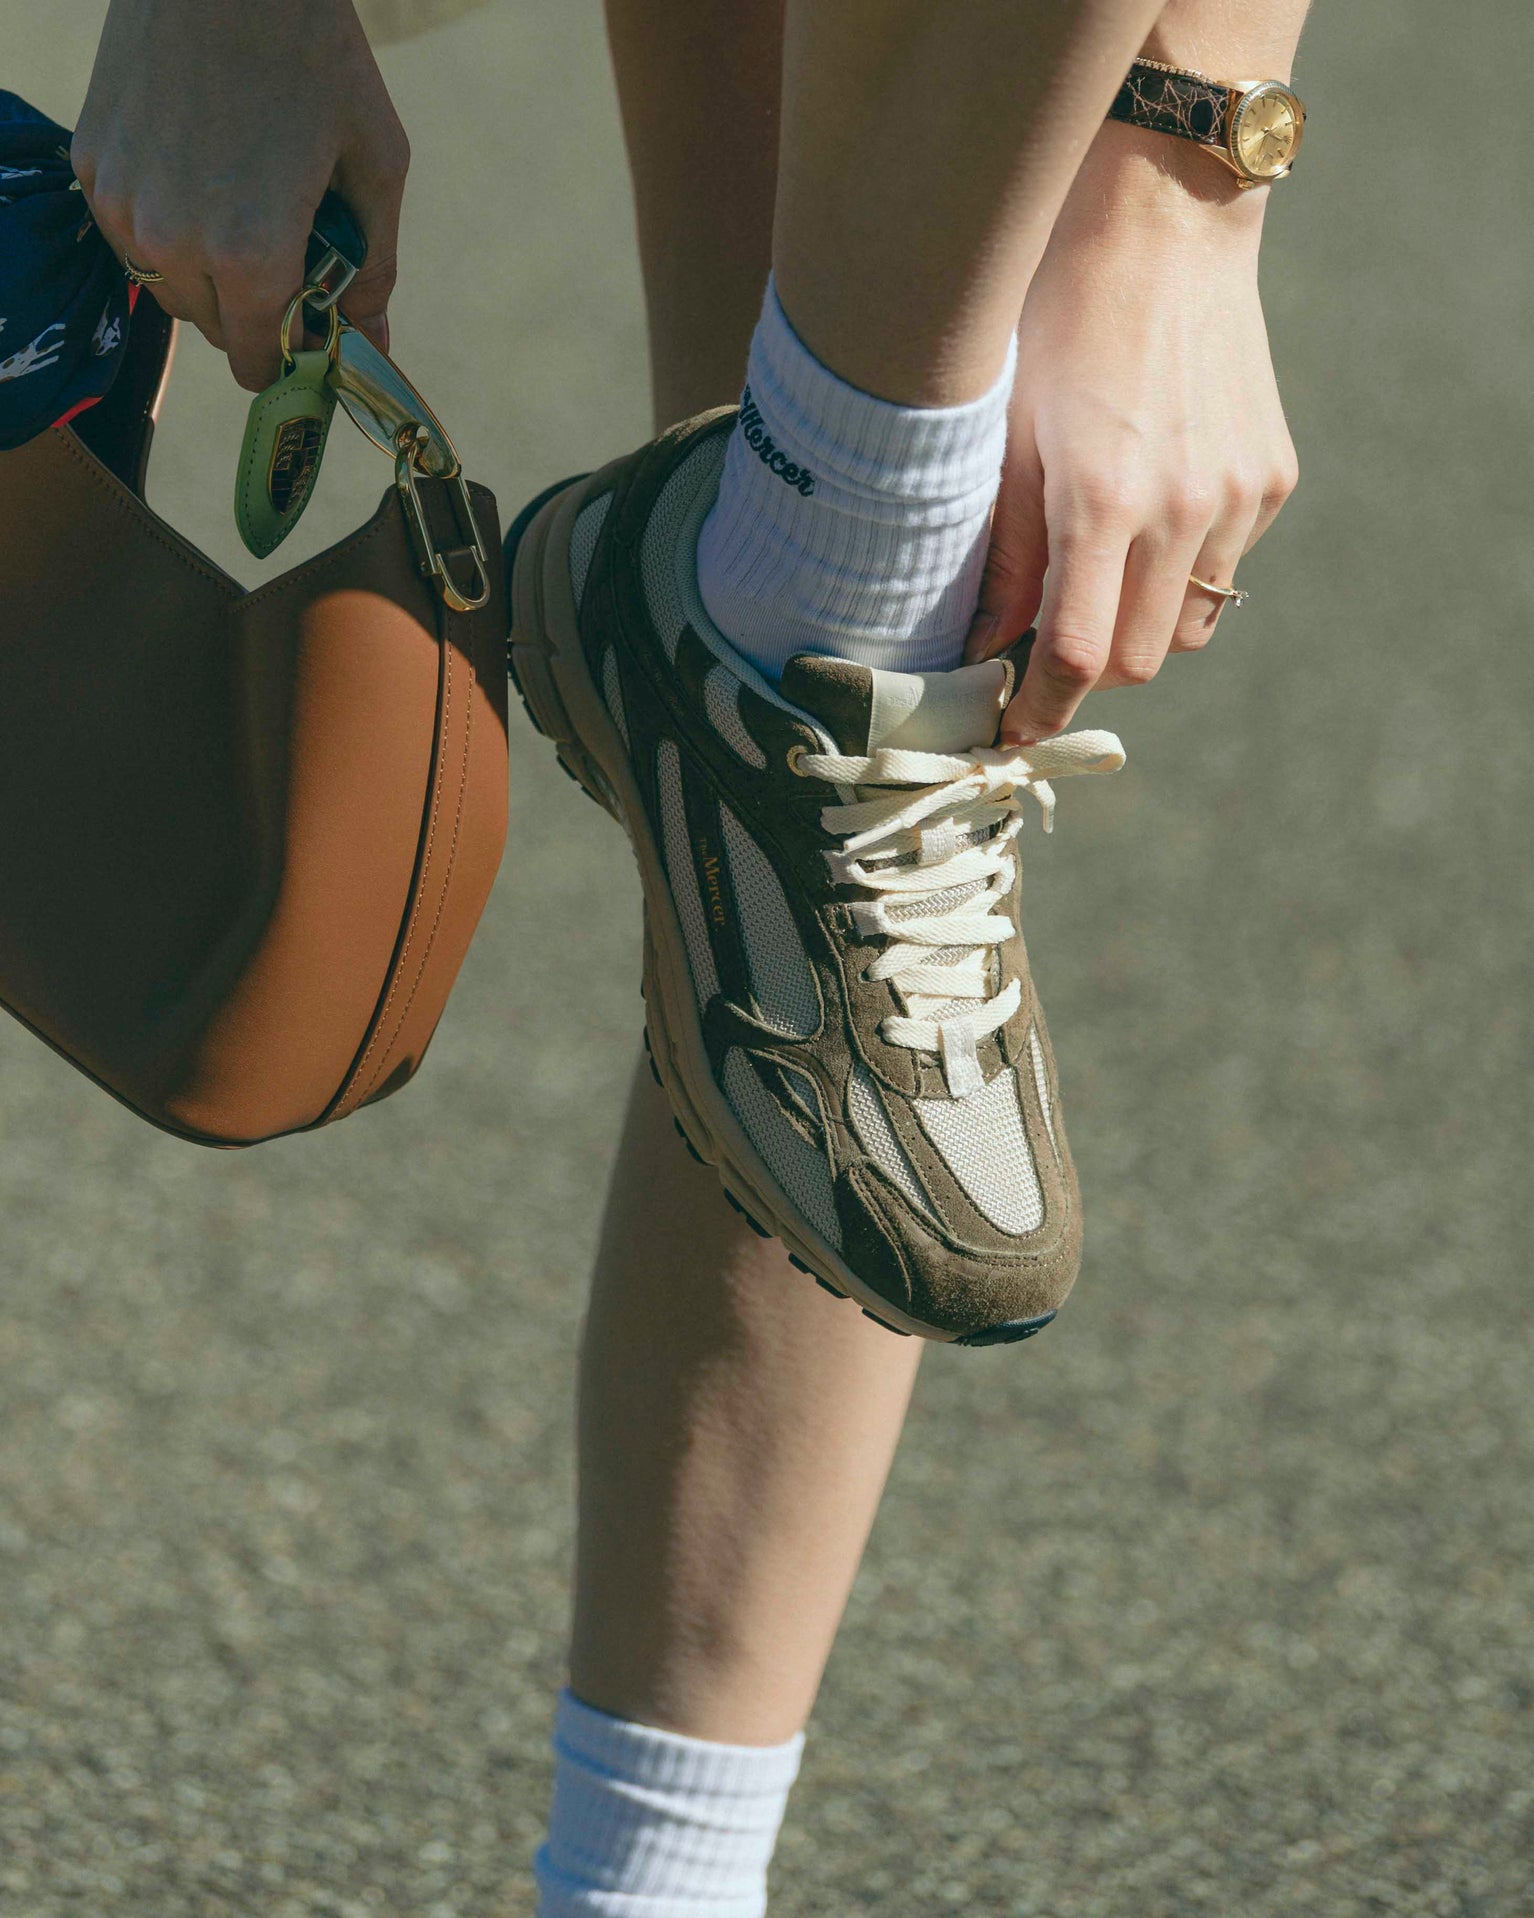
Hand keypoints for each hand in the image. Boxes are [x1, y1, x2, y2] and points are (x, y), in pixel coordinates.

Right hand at [73, 0, 407, 391]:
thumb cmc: (313, 54)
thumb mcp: (374, 165)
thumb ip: (373, 270)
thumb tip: (371, 347)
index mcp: (248, 252)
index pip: (259, 360)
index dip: (293, 355)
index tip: (314, 332)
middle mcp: (172, 241)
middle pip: (218, 331)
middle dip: (260, 313)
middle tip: (292, 254)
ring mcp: (120, 204)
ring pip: (172, 290)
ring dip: (211, 275)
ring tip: (246, 205)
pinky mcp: (91, 166)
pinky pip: (133, 239)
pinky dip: (169, 229)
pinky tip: (202, 174)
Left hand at [967, 122, 1298, 742]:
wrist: (1166, 221)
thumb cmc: (1061, 319)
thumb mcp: (1006, 434)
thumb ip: (1000, 553)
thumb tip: (987, 646)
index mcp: (1104, 502)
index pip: (1079, 656)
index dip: (1042, 710)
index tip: (1013, 730)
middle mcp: (1184, 510)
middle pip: (1140, 662)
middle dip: (1088, 674)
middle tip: (1045, 644)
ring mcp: (1238, 496)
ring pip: (1186, 627)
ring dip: (1138, 626)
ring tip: (1098, 575)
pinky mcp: (1271, 477)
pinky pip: (1223, 567)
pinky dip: (1180, 570)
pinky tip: (1149, 510)